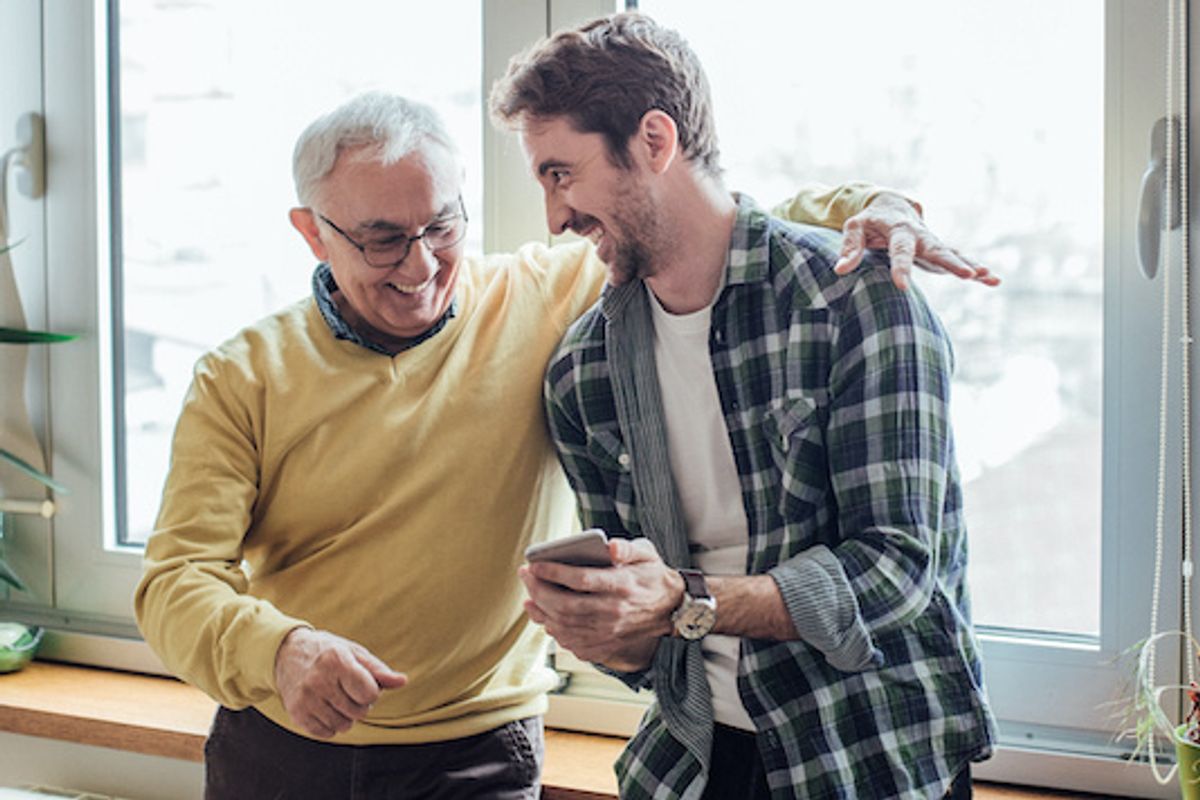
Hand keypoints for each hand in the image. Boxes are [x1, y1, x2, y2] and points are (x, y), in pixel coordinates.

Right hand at [273, 627, 406, 738]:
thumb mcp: (354, 653)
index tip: (362, 681)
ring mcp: (306, 699)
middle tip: (347, 689)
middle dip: (360, 704)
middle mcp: (319, 681)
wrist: (286, 653)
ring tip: (336, 697)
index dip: (371, 691)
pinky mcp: (297, 714)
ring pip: (344, 726)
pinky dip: (330, 724)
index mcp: (337, 662)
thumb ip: (379, 670)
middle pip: (359, 712)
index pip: (370, 694)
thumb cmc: (328, 652)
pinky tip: (324, 706)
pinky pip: (326, 733)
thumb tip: (403, 681)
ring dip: (346, 716)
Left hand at [519, 538, 681, 671]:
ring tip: (530, 595)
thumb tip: (609, 547)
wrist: (672, 610)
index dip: (554, 572)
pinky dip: (554, 630)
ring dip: (541, 611)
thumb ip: (627, 548)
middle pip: (565, 605)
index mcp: (622, 585)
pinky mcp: (605, 646)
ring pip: (564, 626)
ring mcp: (608, 632)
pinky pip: (571, 642)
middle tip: (526, 575)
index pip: (581, 580)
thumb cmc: (653, 577)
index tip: (534, 565)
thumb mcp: (647, 553)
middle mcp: (614, 611)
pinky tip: (545, 617)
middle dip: (539, 590)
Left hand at [835, 192, 1000, 289]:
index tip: (902, 285)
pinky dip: (975, 269)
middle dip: (951, 262)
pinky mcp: (938, 251)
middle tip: (967, 274)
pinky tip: (992, 280)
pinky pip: (958, 259)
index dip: (900, 267)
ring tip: (988, 276)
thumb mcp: (854, 227)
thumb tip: (840, 270)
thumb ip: (849, 247)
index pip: (899, 250)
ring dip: (970, 265)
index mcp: (898, 230)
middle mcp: (920, 236)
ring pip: (953, 254)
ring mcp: (932, 243)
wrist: (892, 205)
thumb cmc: (870, 219)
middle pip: (937, 250)